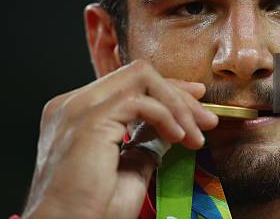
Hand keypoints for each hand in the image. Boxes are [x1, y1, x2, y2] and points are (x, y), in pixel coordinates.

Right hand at [22, 59, 217, 218]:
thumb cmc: (91, 210)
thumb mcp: (128, 167)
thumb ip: (144, 141)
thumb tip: (170, 127)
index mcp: (76, 112)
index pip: (128, 84)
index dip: (166, 89)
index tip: (195, 100)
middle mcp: (73, 103)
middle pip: (137, 74)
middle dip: (178, 93)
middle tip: (206, 120)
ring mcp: (78, 107)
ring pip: (141, 78)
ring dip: (176, 104)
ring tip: (194, 134)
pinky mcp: (89, 119)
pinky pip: (140, 101)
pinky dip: (166, 115)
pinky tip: (177, 137)